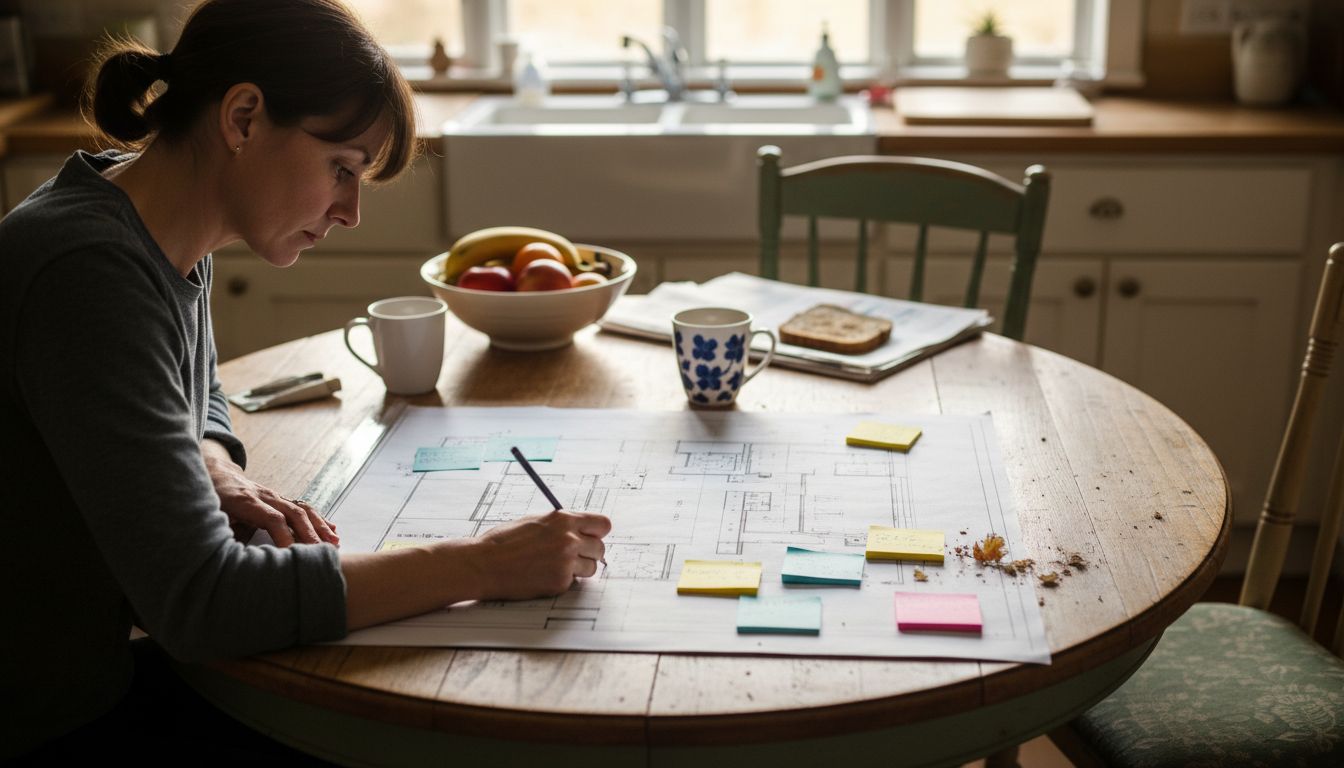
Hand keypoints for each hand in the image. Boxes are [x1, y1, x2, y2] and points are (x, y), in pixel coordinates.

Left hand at [201, 440, 338, 546]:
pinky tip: (332, 530)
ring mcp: (274, 496)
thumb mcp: (209, 515)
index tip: (293, 555)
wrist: (213, 471)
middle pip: (294, 513)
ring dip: (320, 526)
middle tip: (323, 553)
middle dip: (311, 534)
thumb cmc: (209, 497)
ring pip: (302, 509)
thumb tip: (237, 557)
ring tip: (335, 542)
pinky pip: (302, 507)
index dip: (285, 537)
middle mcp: (264, 496)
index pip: (272, 519)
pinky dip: (318, 519)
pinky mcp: (279, 499)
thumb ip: (223, 534)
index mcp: (245, 501)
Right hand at [466, 510, 610, 599]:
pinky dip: (562, 581)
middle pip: (600, 548)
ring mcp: (566, 562)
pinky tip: (543, 576)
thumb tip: (580, 529)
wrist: (484, 564)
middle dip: (589, 553)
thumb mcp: (535, 521)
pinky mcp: (560, 582)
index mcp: (563, 520)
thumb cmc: (503, 542)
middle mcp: (569, 539)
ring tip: (555, 566)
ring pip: (592, 568)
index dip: (598, 532)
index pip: (603, 524)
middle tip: (573, 556)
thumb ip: (560, 525)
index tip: (592, 537)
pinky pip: (573, 583)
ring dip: (579, 569)